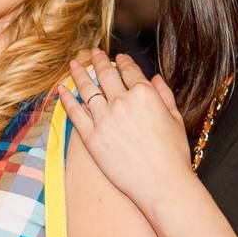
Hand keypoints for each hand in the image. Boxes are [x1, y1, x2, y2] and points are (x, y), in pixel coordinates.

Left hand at [58, 50, 191, 212]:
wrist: (161, 183)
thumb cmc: (173, 154)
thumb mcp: (175, 118)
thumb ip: (164, 94)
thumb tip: (156, 78)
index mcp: (145, 94)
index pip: (129, 70)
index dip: (123, 61)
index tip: (118, 58)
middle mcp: (122, 102)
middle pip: (106, 74)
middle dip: (98, 60)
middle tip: (92, 53)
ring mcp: (104, 119)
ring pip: (87, 89)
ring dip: (78, 73)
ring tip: (73, 64)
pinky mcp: (91, 137)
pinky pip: (75, 113)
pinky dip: (67, 99)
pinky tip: (62, 90)